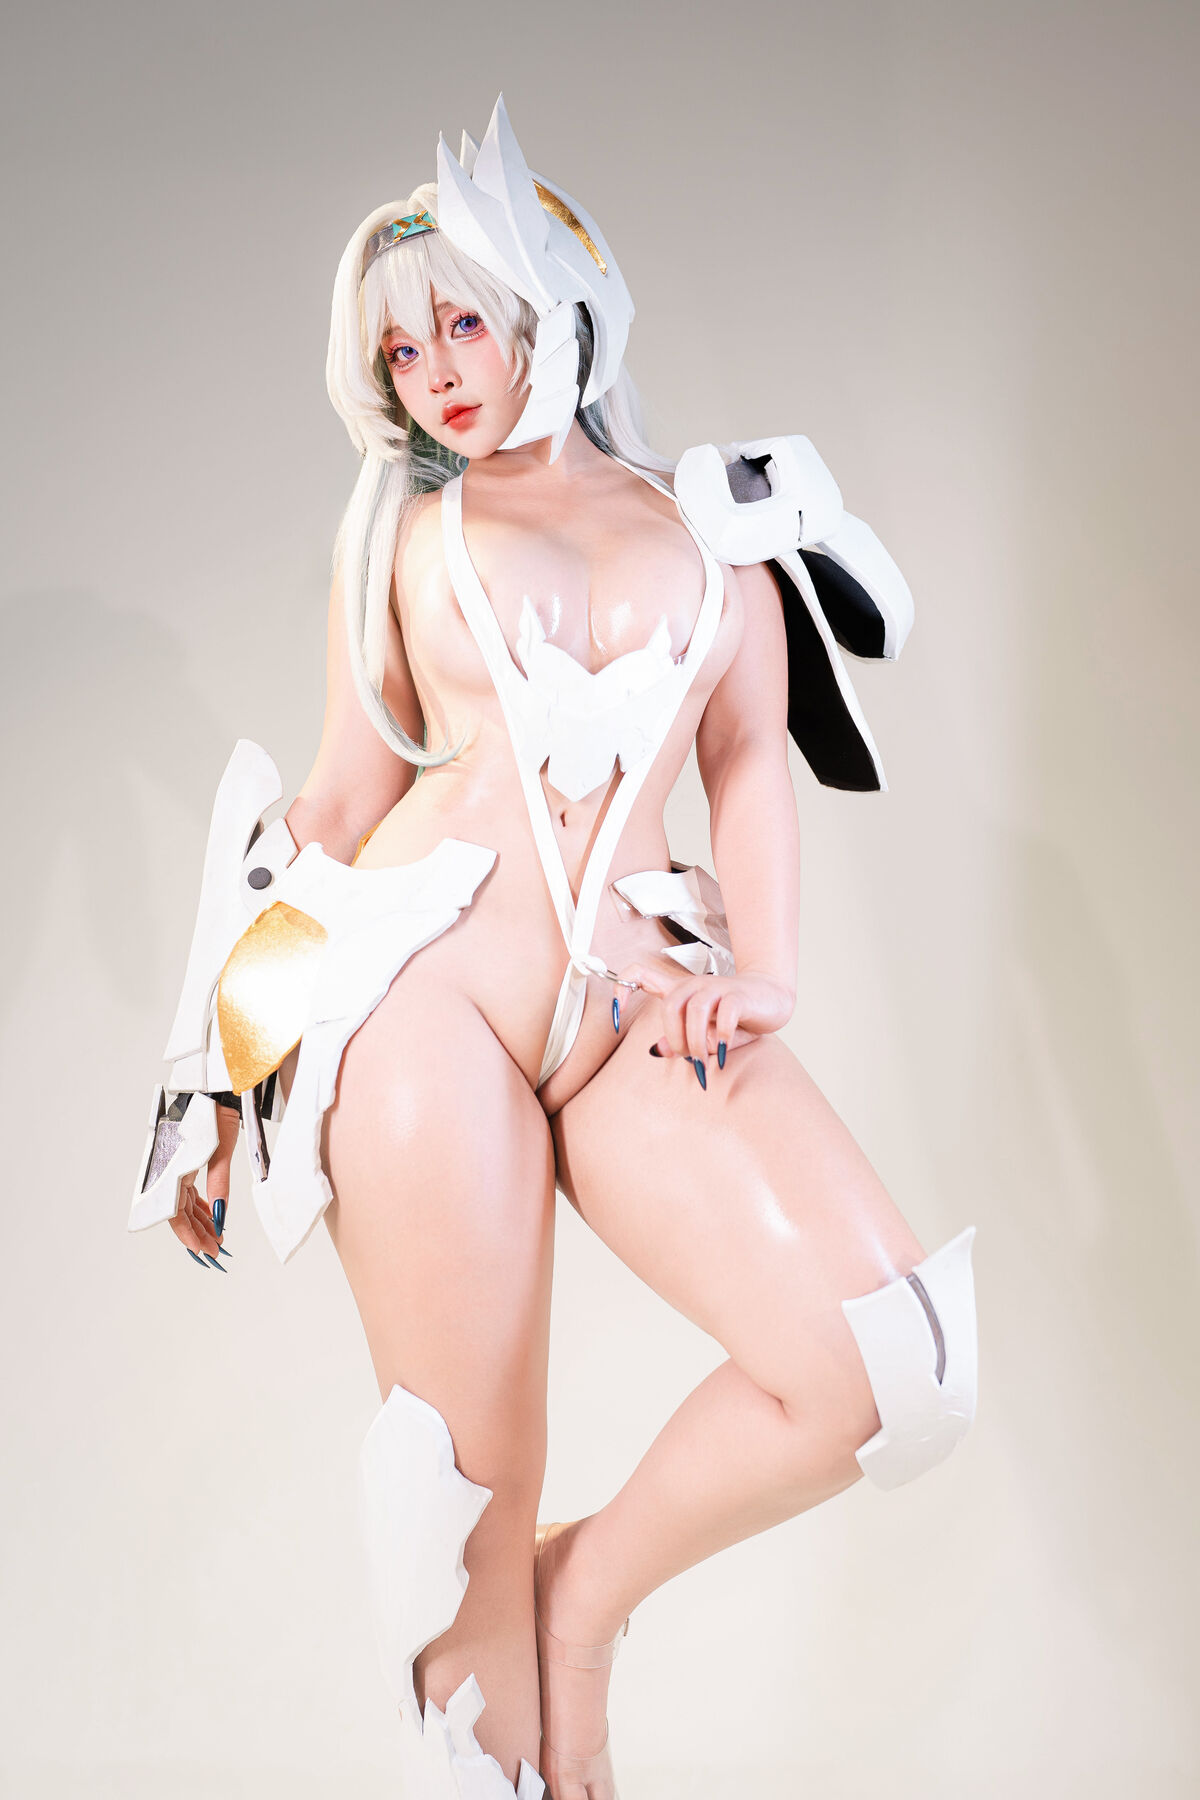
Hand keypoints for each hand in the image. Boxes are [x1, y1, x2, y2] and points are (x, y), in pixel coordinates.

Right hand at [167, 1099, 239, 1266]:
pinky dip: (201, 1204)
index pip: (175, 1212)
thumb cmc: (214, 1114)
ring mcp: (175, 1165)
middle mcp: (168, 1169)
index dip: (189, 1234)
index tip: (204, 1250)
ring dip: (200, 1220)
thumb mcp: (220, 1151)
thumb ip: (219, 1184)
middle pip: (179, 1210)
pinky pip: (188, 1190)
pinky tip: (212, 1214)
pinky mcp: (185, 1160)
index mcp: (171, 1168)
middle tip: (216, 1249)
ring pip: (184, 1202)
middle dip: (198, 1232)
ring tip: (216, 1235)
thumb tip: (221, 1216)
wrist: (214, 1088)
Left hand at [615, 962, 793, 1062]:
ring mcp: (716, 987)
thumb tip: (656, 1050)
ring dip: (696, 1042)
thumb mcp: (704, 1034)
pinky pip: (724, 1015)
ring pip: (694, 1011)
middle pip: (670, 1006)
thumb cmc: (734, 1018)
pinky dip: (721, 1037)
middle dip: (676, 1038)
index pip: (639, 974)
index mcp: (678, 990)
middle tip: (689, 1058)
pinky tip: (723, 1053)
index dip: (622, 989)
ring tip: (703, 1061)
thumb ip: (680, 1041)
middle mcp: (694, 984)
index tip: (617, 1017)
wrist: (772, 999)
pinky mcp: (738, 995)